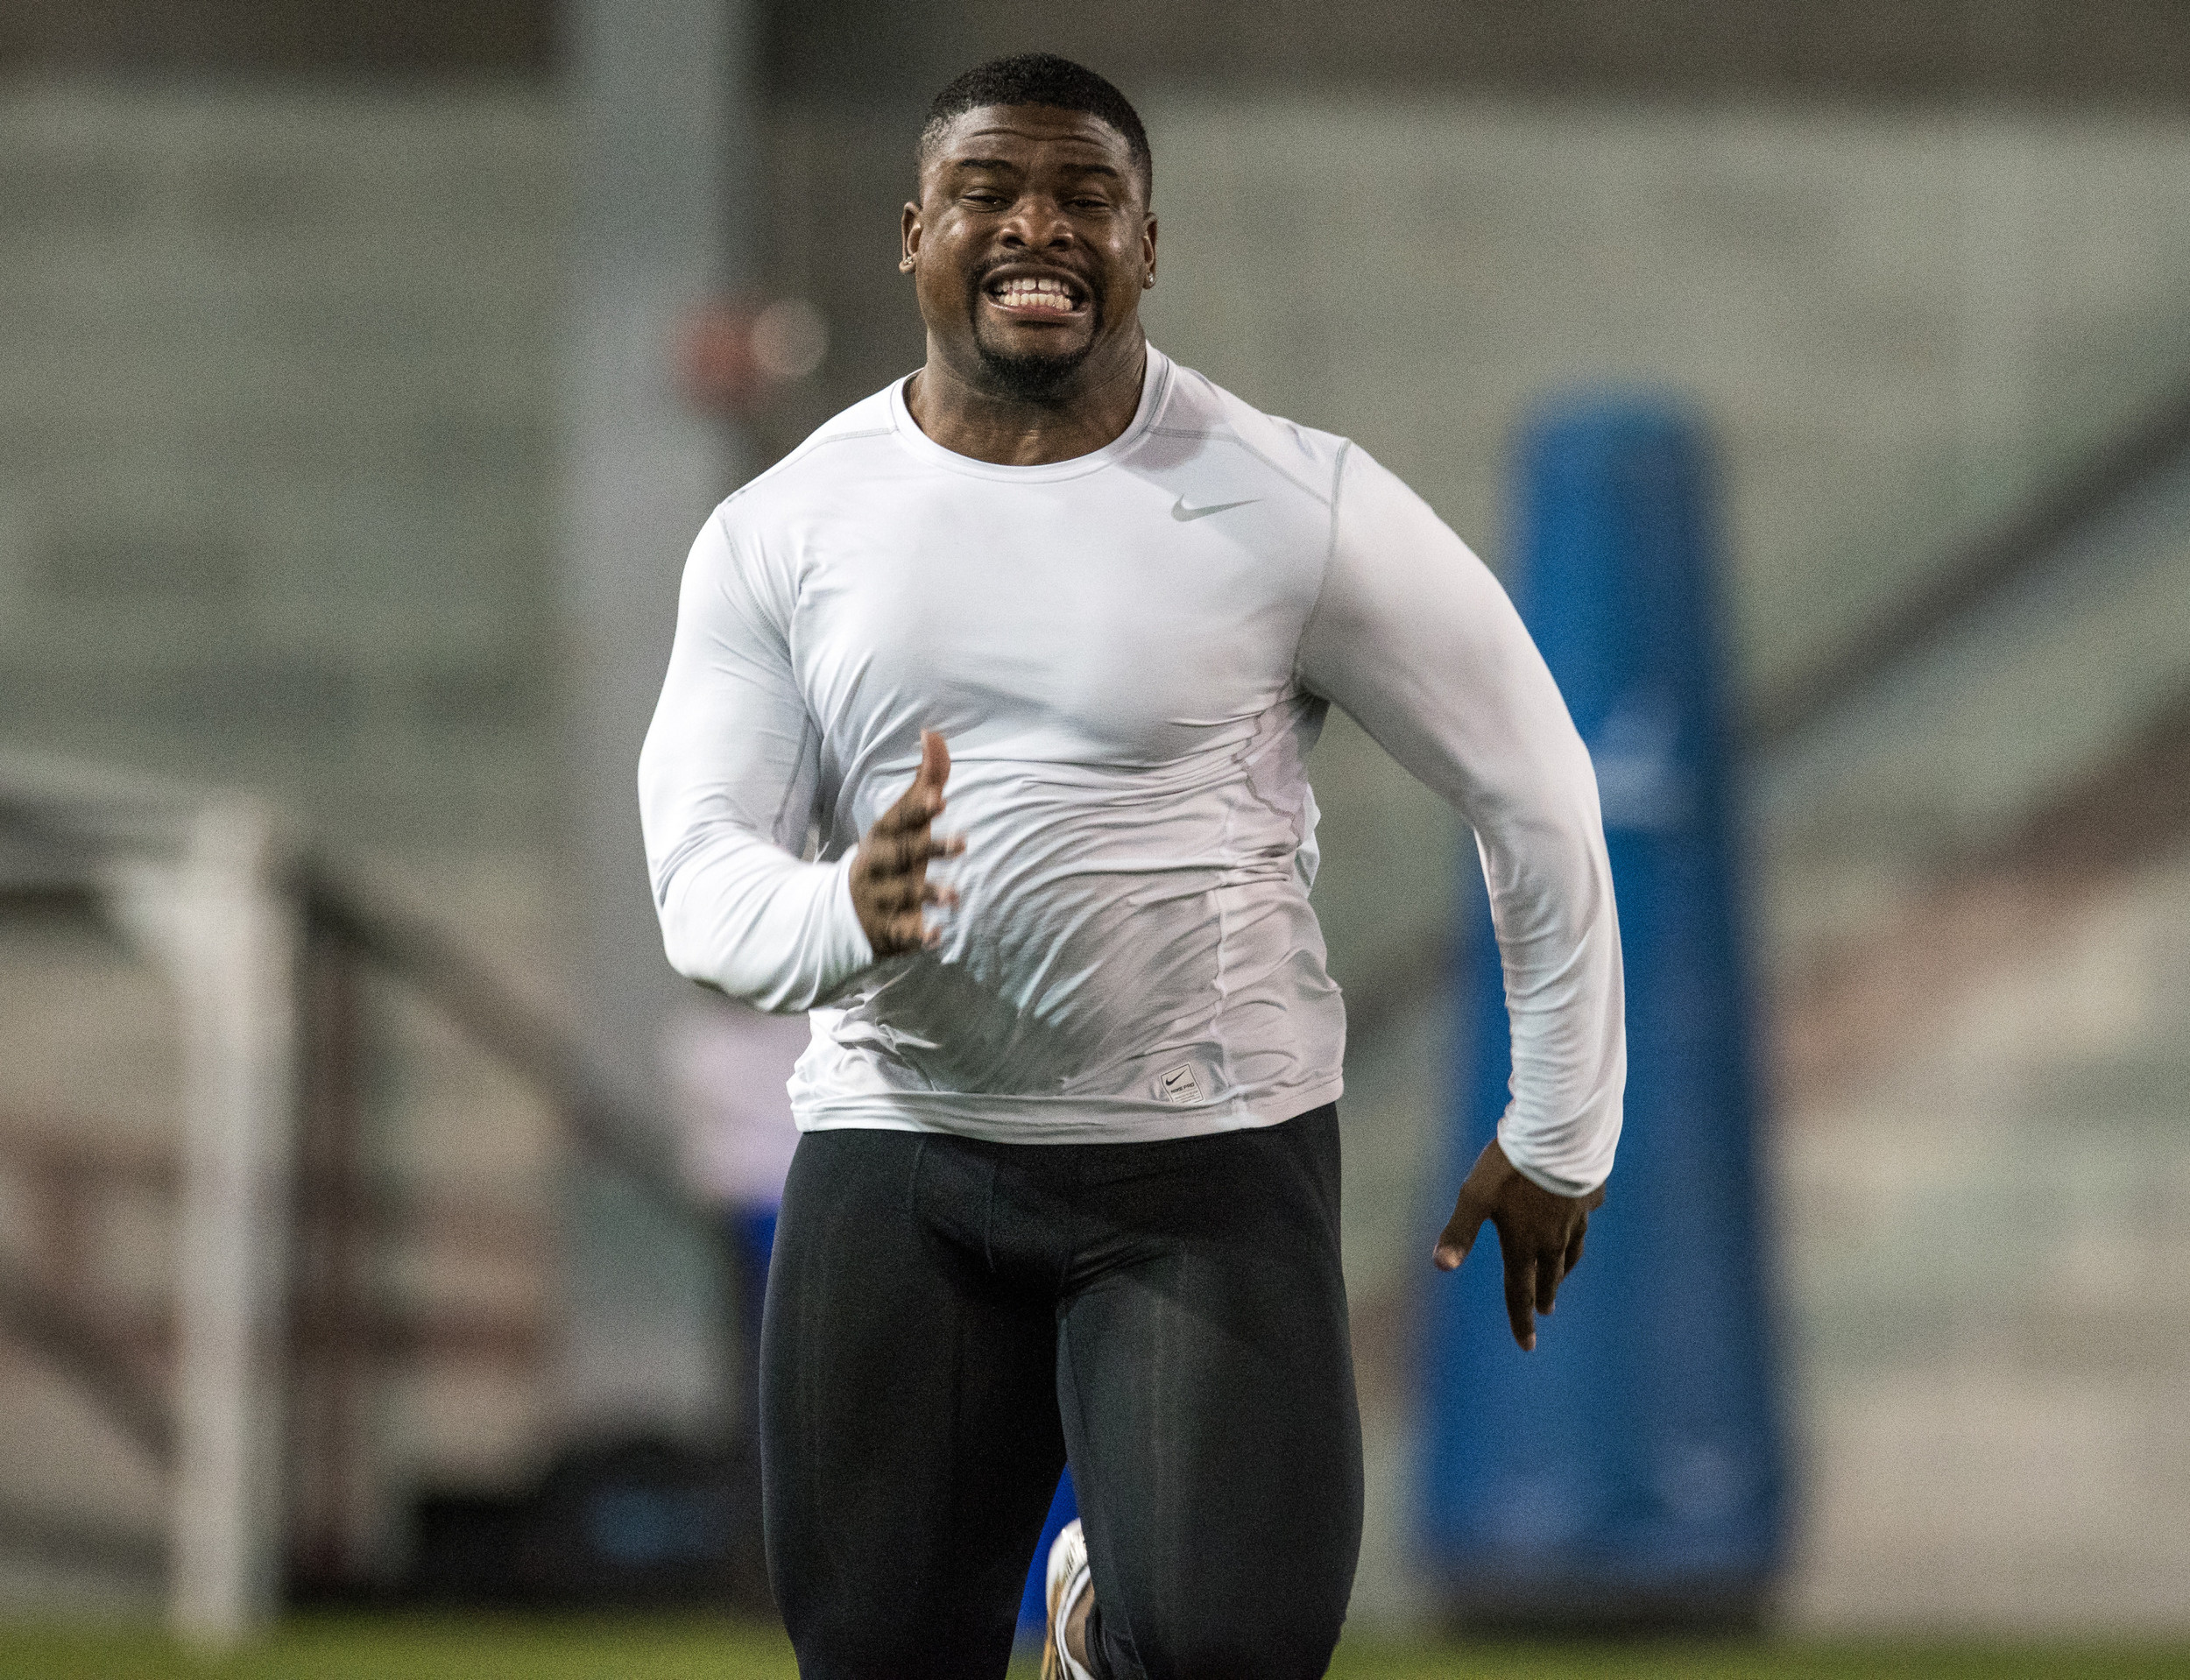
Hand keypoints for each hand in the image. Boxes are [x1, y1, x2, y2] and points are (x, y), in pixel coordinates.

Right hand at [849, 730, 963, 955]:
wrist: (841, 910)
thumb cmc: (887, 854)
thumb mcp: (901, 820)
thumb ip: (924, 779)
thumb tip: (932, 733)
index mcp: (882, 835)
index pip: (900, 819)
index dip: (918, 808)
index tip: (940, 798)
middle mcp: (878, 864)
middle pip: (903, 854)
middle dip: (931, 848)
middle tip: (964, 843)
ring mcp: (881, 898)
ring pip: (904, 895)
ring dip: (929, 893)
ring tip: (955, 897)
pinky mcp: (887, 930)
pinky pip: (902, 933)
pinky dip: (919, 935)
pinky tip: (937, 937)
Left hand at [1432, 1138, 1602, 1351]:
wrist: (1560, 1134)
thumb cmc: (1511, 1167)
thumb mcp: (1475, 1196)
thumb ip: (1459, 1232)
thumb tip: (1439, 1266)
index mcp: (1524, 1243)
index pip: (1521, 1291)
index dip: (1521, 1320)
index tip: (1528, 1346)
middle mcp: (1553, 1239)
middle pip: (1548, 1276)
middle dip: (1544, 1297)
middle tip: (1544, 1312)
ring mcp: (1575, 1218)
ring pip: (1571, 1252)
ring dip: (1563, 1270)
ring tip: (1561, 1276)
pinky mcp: (1588, 1195)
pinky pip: (1584, 1220)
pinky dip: (1578, 1230)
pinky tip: (1577, 1224)